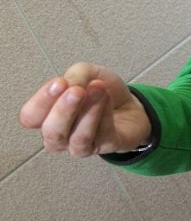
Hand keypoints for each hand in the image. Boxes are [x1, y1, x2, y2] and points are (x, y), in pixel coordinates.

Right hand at [19, 63, 150, 156]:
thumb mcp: (86, 74)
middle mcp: (61, 136)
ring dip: (88, 112)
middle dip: (63, 110)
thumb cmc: (100, 92)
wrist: (129, 104)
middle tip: (77, 91)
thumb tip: (71, 85)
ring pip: (78, 138)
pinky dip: (105, 115)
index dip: (42, 101)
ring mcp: (82, 145)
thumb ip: (75, 76)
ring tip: (98, 90)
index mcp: (47, 117)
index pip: (31, 117)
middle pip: (52, 132)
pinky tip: (107, 99)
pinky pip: (103, 136)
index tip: (59, 83)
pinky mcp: (106, 147)